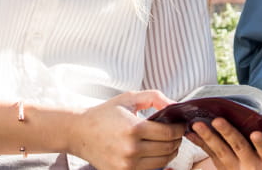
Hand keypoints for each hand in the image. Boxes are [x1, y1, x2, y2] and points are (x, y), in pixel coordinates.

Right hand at [67, 90, 185, 169]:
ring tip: (167, 142)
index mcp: (134, 128)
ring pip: (161, 162)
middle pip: (168, 149)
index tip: (181, 124)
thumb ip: (155, 98)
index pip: (169, 133)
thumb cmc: (105, 113)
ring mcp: (127, 165)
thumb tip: (176, 105)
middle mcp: (131, 149)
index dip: (179, 128)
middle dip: (177, 140)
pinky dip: (157, 162)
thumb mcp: (130, 98)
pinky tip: (155, 151)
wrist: (80, 132)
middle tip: (176, 132)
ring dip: (169, 152)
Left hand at [188, 117, 261, 169]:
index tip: (257, 134)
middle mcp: (253, 167)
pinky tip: (190, 131)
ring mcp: (237, 168)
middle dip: (227, 134)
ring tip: (197, 125)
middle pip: (238, 149)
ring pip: (220, 152)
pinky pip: (211, 155)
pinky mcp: (225, 168)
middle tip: (217, 121)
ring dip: (208, 138)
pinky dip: (200, 143)